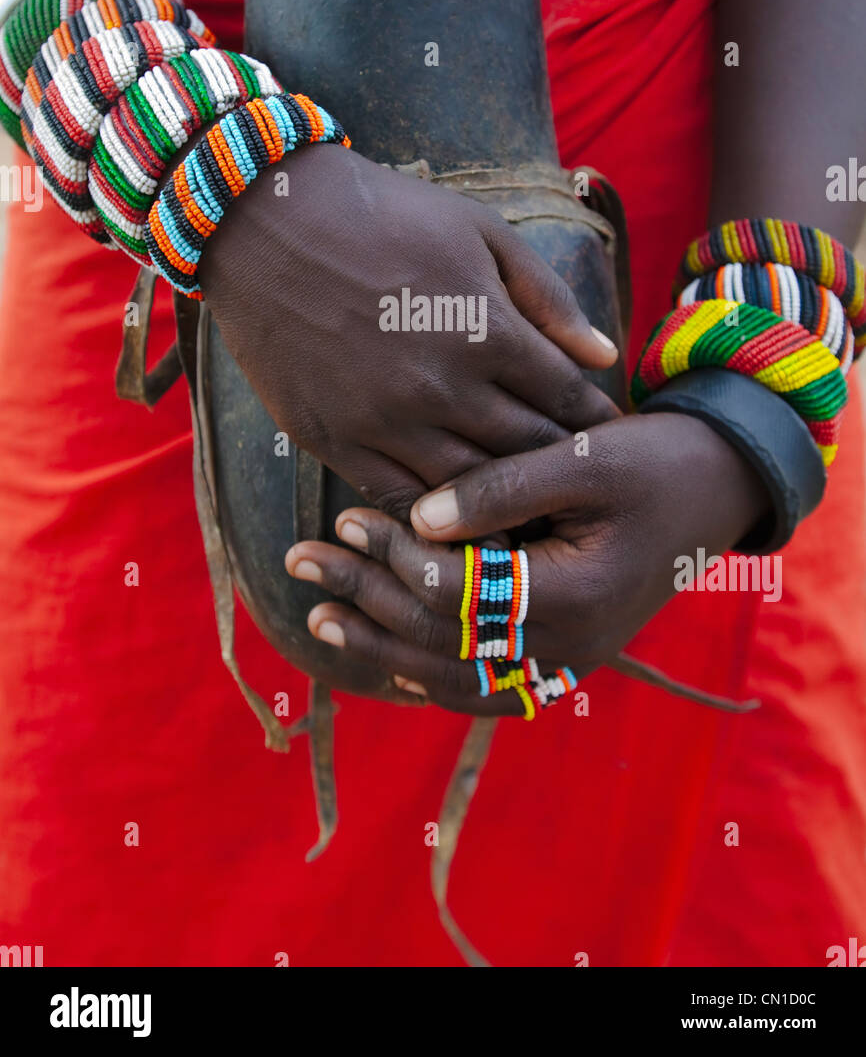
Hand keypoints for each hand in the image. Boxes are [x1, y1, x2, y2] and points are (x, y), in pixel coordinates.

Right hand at [200, 142, 618, 516]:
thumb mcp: (480, 233)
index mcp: (486, 330)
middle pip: (527, 450)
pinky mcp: (336, 441)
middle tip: (584, 480)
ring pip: (470, 487)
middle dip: (562, 465)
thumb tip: (605, 355)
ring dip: (507, 501)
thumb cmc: (383, 216)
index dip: (595, 420)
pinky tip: (460, 517)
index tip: (610, 434)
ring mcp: (386, 420)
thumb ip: (547, 297)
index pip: (566, 399)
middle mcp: (443, 386)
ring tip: (535, 509)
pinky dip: (438, 515)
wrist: (265, 223)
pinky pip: (401, 499)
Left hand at [285, 412, 769, 714]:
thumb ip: (503, 487)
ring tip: (320, 616)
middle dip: (365, 598)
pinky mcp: (565, 656)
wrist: (716, 490)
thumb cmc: (652, 460)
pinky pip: (489, 687)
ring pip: (456, 676)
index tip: (352, 519)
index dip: (396, 557)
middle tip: (300, 561)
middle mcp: (571, 645)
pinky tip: (388, 657)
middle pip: (443, 638)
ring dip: (383, 645)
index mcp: (577, 593)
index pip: (458, 591)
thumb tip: (418, 517)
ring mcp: (569, 660)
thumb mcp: (584, 456)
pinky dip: (434, 676)